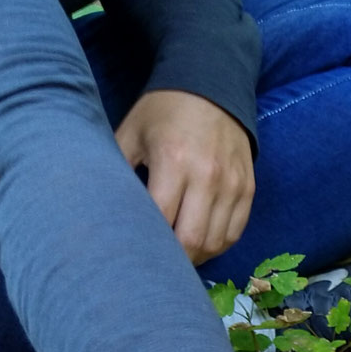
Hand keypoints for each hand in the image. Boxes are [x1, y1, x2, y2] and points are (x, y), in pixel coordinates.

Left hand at [115, 89, 255, 265]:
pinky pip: (235, 231)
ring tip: (178, 257)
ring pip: (216, 241)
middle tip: (156, 265)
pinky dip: (217, 244)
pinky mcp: (247, 188)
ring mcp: (232, 184)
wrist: (211, 87)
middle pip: (192, 239)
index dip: (148, 242)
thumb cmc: (162, 112)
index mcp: (173, 160)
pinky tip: (200, 244)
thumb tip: (102, 209)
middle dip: (174, 260)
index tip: (135, 252)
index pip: (162, 219)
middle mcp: (207, 176)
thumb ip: (116, 169)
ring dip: (196, 256)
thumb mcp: (130, 132)